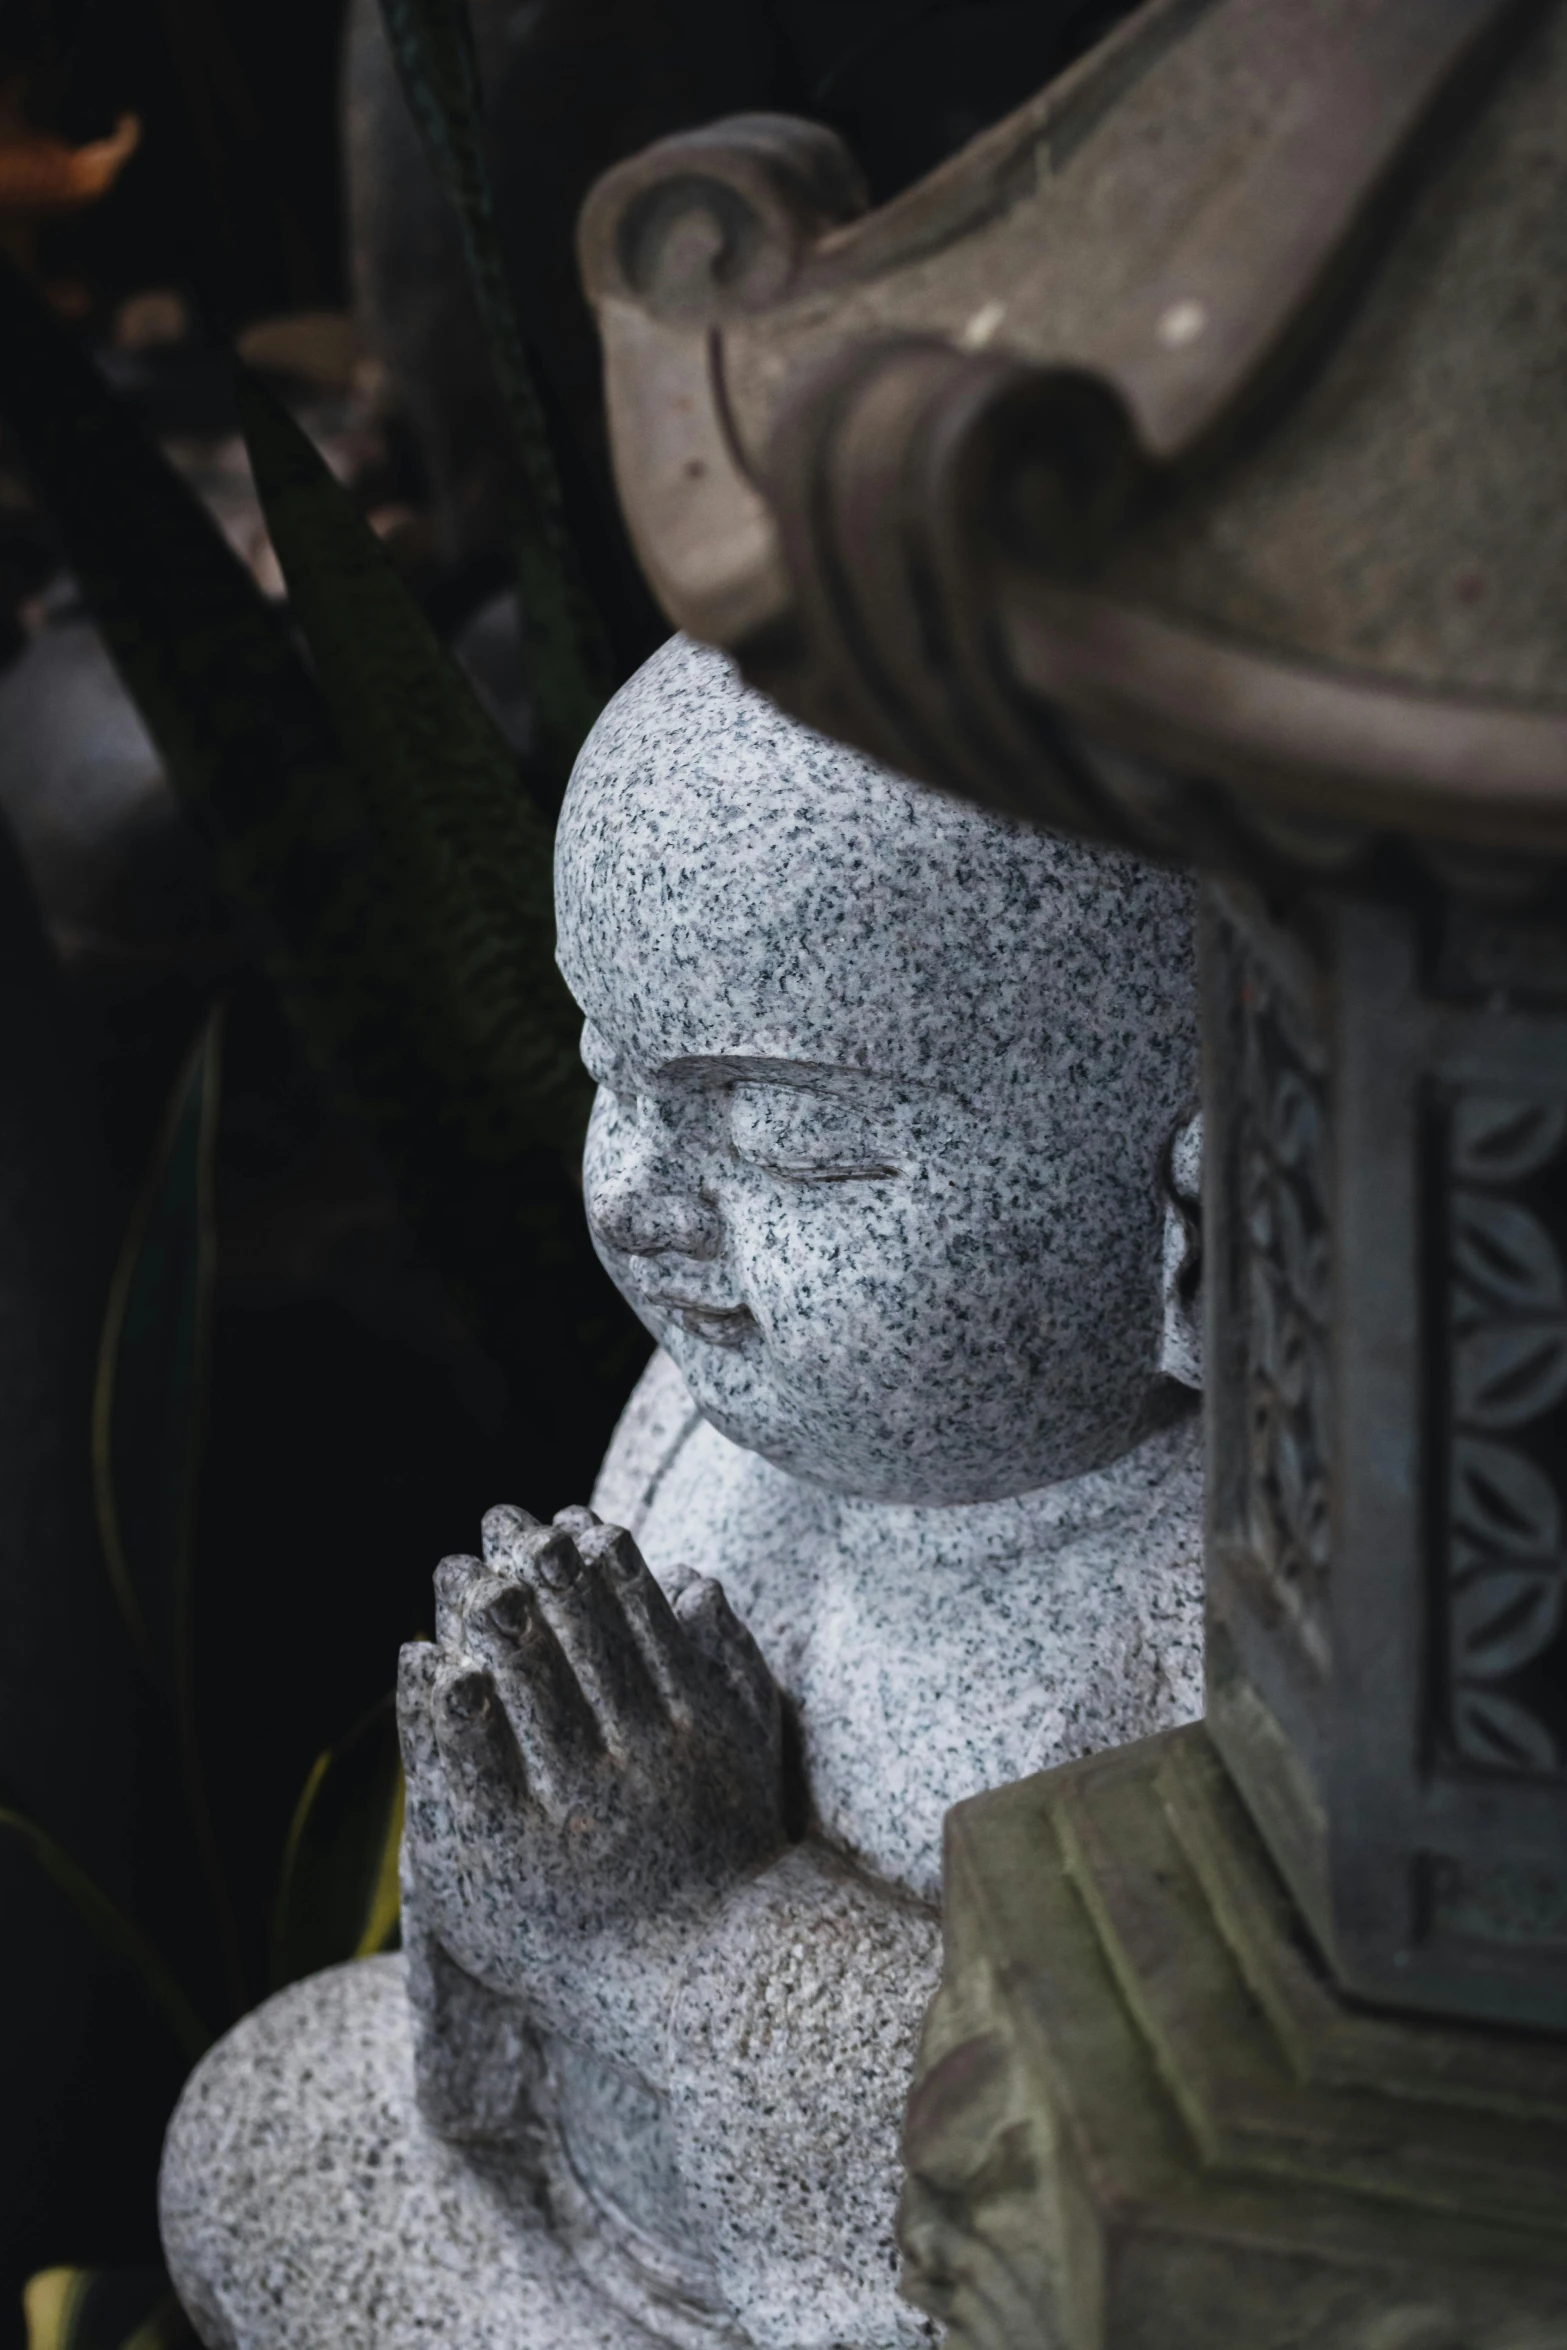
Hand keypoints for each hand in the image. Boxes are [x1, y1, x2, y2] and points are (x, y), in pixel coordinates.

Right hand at [398, 1504, 785, 2067]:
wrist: (701, 1960)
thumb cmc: (556, 1923)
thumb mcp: (469, 1885)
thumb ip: (436, 1771)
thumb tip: (418, 1654)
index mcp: (509, 1848)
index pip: (463, 1736)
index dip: (445, 1672)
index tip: (432, 1641)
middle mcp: (584, 1806)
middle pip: (530, 1677)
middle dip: (498, 1600)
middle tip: (477, 1547)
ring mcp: (654, 1768)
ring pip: (598, 1645)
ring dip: (562, 1574)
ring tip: (536, 1526)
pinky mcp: (711, 1734)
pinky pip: (662, 1637)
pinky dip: (628, 1583)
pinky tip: (602, 1540)